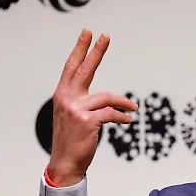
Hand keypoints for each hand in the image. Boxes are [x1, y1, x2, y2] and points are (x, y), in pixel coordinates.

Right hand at [47, 29, 137, 186]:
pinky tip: (128, 120)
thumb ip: (81, 102)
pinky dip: (122, 116)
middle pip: (84, 69)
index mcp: (62, 94)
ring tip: (133, 108)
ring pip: (106, 97)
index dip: (80, 49)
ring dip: (123, 103)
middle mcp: (67, 98)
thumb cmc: (71, 140)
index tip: (87, 33)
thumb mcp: (70, 116)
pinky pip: (111, 113)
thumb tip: (103, 98)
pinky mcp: (87, 121)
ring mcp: (76, 109)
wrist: (65, 163)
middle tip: (105, 35)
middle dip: (96, 51)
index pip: (71, 66)